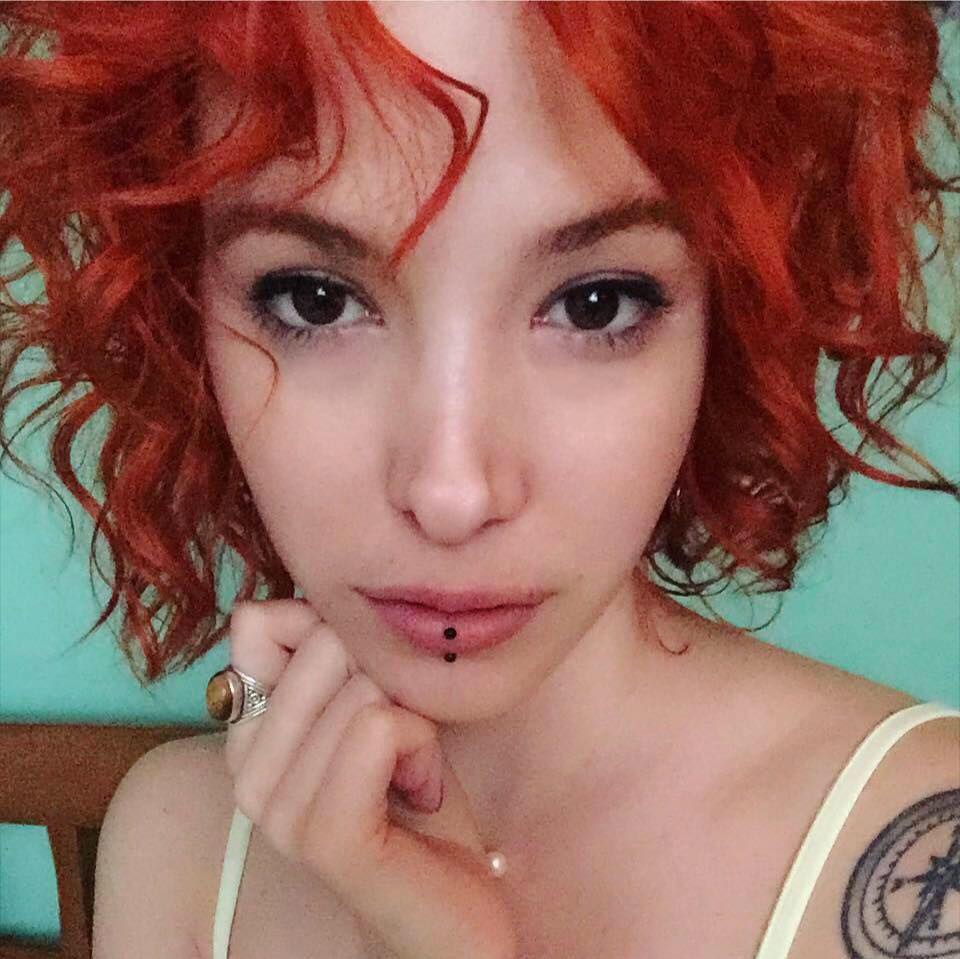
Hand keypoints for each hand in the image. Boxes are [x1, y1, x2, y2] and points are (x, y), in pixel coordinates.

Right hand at [222, 598, 518, 958]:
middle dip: (389, 679)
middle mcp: (247, 774)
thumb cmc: (418, 796)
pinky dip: (421, 748)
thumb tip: (271, 604)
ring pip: (360, 690)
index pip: (260, 625)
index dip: (332, 628)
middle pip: (323, 646)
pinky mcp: (326, 837)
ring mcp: (279, 813)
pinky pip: (376, 729)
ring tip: (411, 775)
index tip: (371, 681)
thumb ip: (326, 652)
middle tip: (400, 741)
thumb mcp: (375, 704)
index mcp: (249, 737)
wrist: (459, 903)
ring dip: (415, 722)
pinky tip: (421, 792)